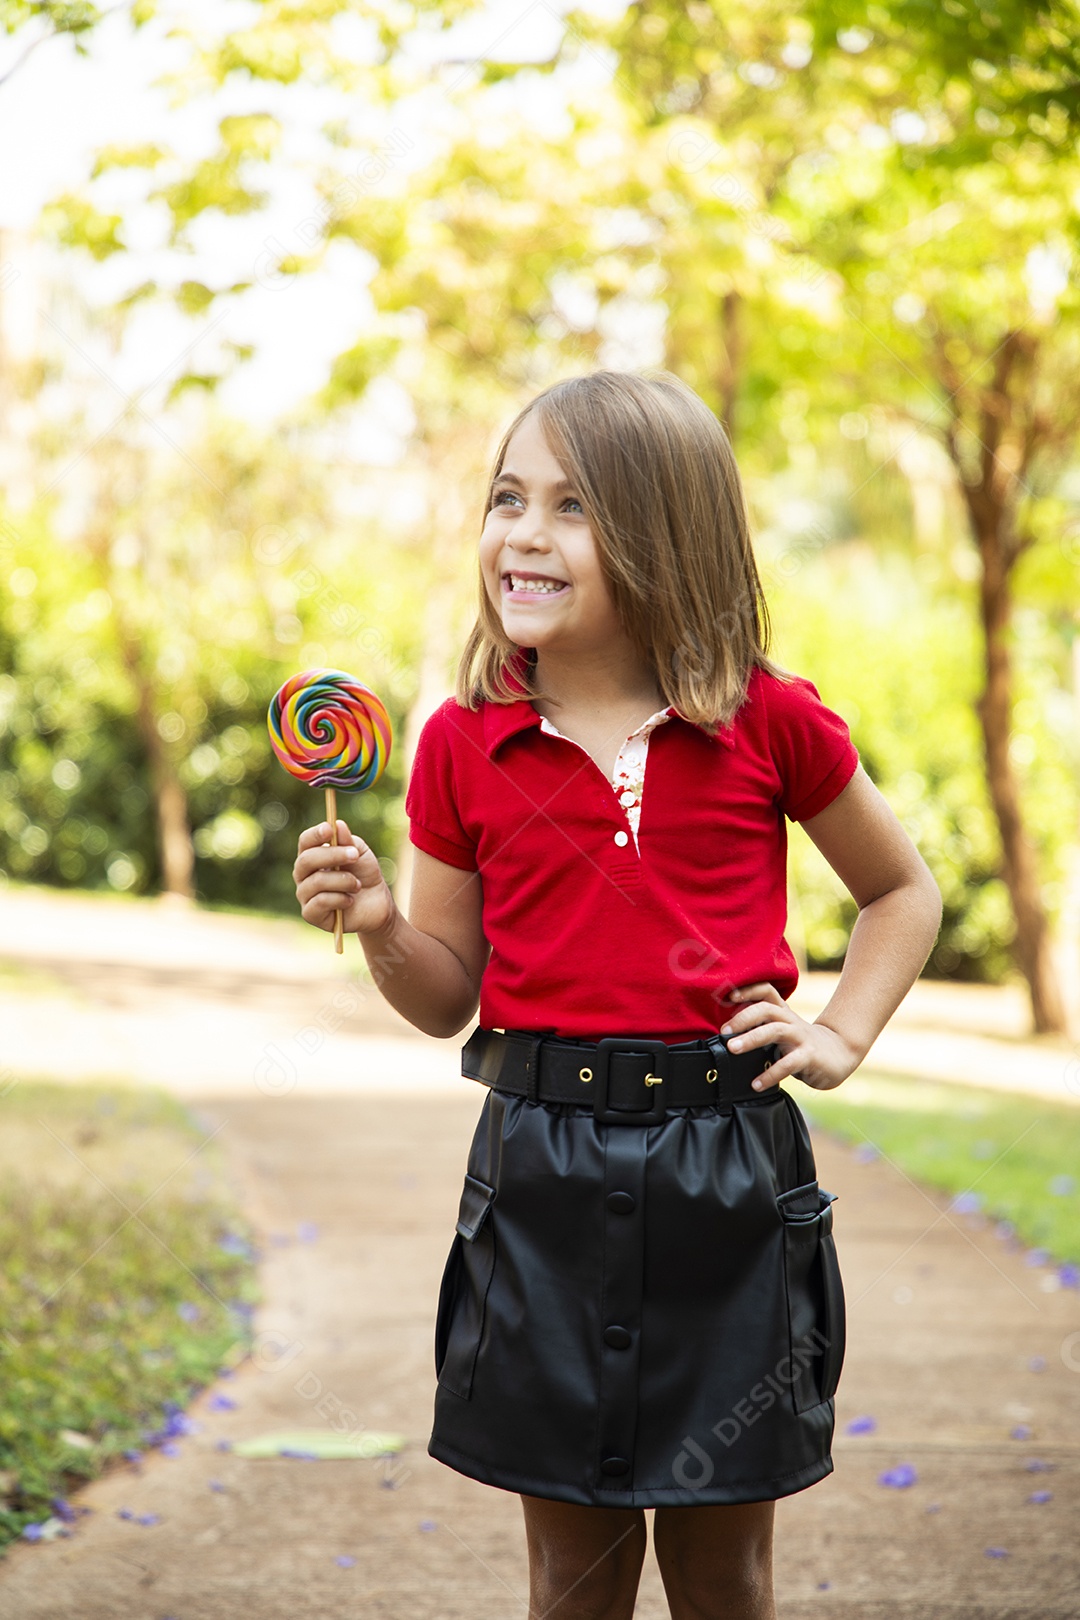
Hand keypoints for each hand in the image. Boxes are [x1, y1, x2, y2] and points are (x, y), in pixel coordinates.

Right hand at [293, 819, 394, 938]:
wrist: (376, 905)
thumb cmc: (364, 876)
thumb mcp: (360, 854)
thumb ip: (348, 841)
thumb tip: (337, 825)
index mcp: (313, 856)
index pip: (305, 842)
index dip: (315, 835)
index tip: (329, 829)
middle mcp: (304, 875)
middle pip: (306, 860)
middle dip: (332, 855)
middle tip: (354, 854)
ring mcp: (305, 895)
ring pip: (316, 882)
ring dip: (343, 880)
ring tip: (358, 885)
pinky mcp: (310, 914)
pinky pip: (320, 902)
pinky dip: (340, 899)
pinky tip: (350, 901)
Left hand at [718, 981, 861, 1092]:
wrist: (839, 1054)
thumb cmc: (802, 1044)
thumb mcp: (782, 1031)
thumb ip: (761, 1028)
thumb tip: (729, 1035)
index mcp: (783, 1013)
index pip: (767, 992)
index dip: (748, 990)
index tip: (728, 997)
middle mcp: (791, 1021)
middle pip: (766, 1009)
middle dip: (743, 1017)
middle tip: (724, 1031)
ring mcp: (801, 1037)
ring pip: (775, 1030)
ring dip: (751, 1038)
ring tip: (733, 1049)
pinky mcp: (810, 1056)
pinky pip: (788, 1063)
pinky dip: (770, 1074)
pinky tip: (756, 1084)